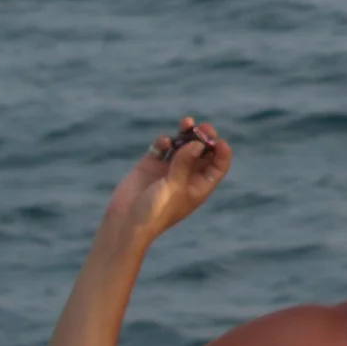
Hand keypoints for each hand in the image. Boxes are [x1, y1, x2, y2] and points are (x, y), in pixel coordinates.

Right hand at [103, 118, 230, 238]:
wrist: (125, 222)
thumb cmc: (155, 211)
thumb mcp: (173, 187)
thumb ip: (184, 164)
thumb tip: (197, 143)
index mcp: (199, 186)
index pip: (217, 166)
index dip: (221, 153)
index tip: (219, 142)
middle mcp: (186, 176)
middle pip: (201, 152)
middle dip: (204, 138)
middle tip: (204, 127)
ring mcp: (167, 169)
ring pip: (182, 146)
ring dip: (185, 133)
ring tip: (187, 122)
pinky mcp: (150, 165)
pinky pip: (162, 147)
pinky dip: (164, 141)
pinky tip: (164, 142)